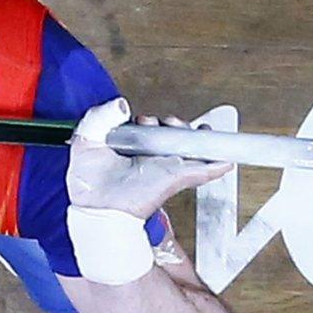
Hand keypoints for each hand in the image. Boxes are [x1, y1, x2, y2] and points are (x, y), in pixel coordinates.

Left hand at [66, 98, 232, 218]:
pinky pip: (202, 170)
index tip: (144, 119)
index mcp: (132, 149)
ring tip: (181, 128)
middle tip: (164, 123)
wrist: (95, 207)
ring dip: (194, 134)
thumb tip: (122, 104)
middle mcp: (151, 158)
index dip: (152, 120)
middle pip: (174, 135)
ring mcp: (166, 167)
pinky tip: (226, 159)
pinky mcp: (176, 177)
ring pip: (191, 146)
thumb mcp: (86, 140)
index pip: (151, 130)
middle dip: (174, 122)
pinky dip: (216, 165)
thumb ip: (100, 116)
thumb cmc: (88, 184)